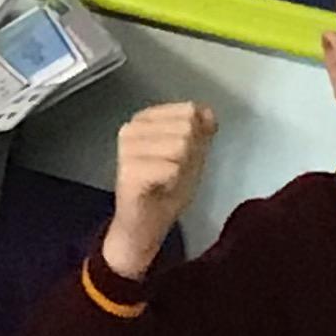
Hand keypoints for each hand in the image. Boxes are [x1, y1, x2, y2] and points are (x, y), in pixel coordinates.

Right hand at [103, 101, 217, 279]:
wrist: (145, 225)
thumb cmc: (166, 189)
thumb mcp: (192, 155)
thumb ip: (201, 131)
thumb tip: (208, 110)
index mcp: (145, 118)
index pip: (189, 110)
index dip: (196, 137)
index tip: (178, 157)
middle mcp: (132, 127)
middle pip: (186, 127)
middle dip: (189, 153)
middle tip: (172, 171)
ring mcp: (128, 147)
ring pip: (180, 146)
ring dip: (181, 168)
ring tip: (166, 179)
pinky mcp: (128, 168)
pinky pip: (171, 168)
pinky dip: (172, 182)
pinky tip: (159, 188)